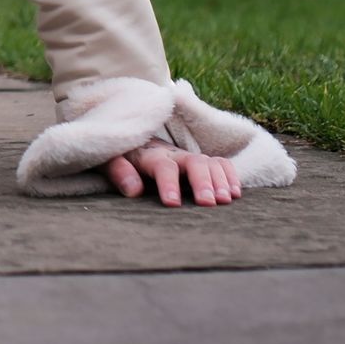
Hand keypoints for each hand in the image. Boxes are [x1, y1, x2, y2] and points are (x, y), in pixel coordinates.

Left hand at [103, 142, 241, 206]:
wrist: (129, 140)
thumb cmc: (119, 155)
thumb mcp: (108, 161)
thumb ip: (120, 173)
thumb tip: (134, 190)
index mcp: (149, 155)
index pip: (162, 167)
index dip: (168, 184)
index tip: (172, 203)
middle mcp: (173, 154)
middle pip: (194, 162)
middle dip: (202, 182)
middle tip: (208, 203)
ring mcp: (188, 156)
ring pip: (210, 162)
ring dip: (220, 180)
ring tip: (226, 200)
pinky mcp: (199, 161)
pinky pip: (220, 163)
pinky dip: (230, 175)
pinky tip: (235, 193)